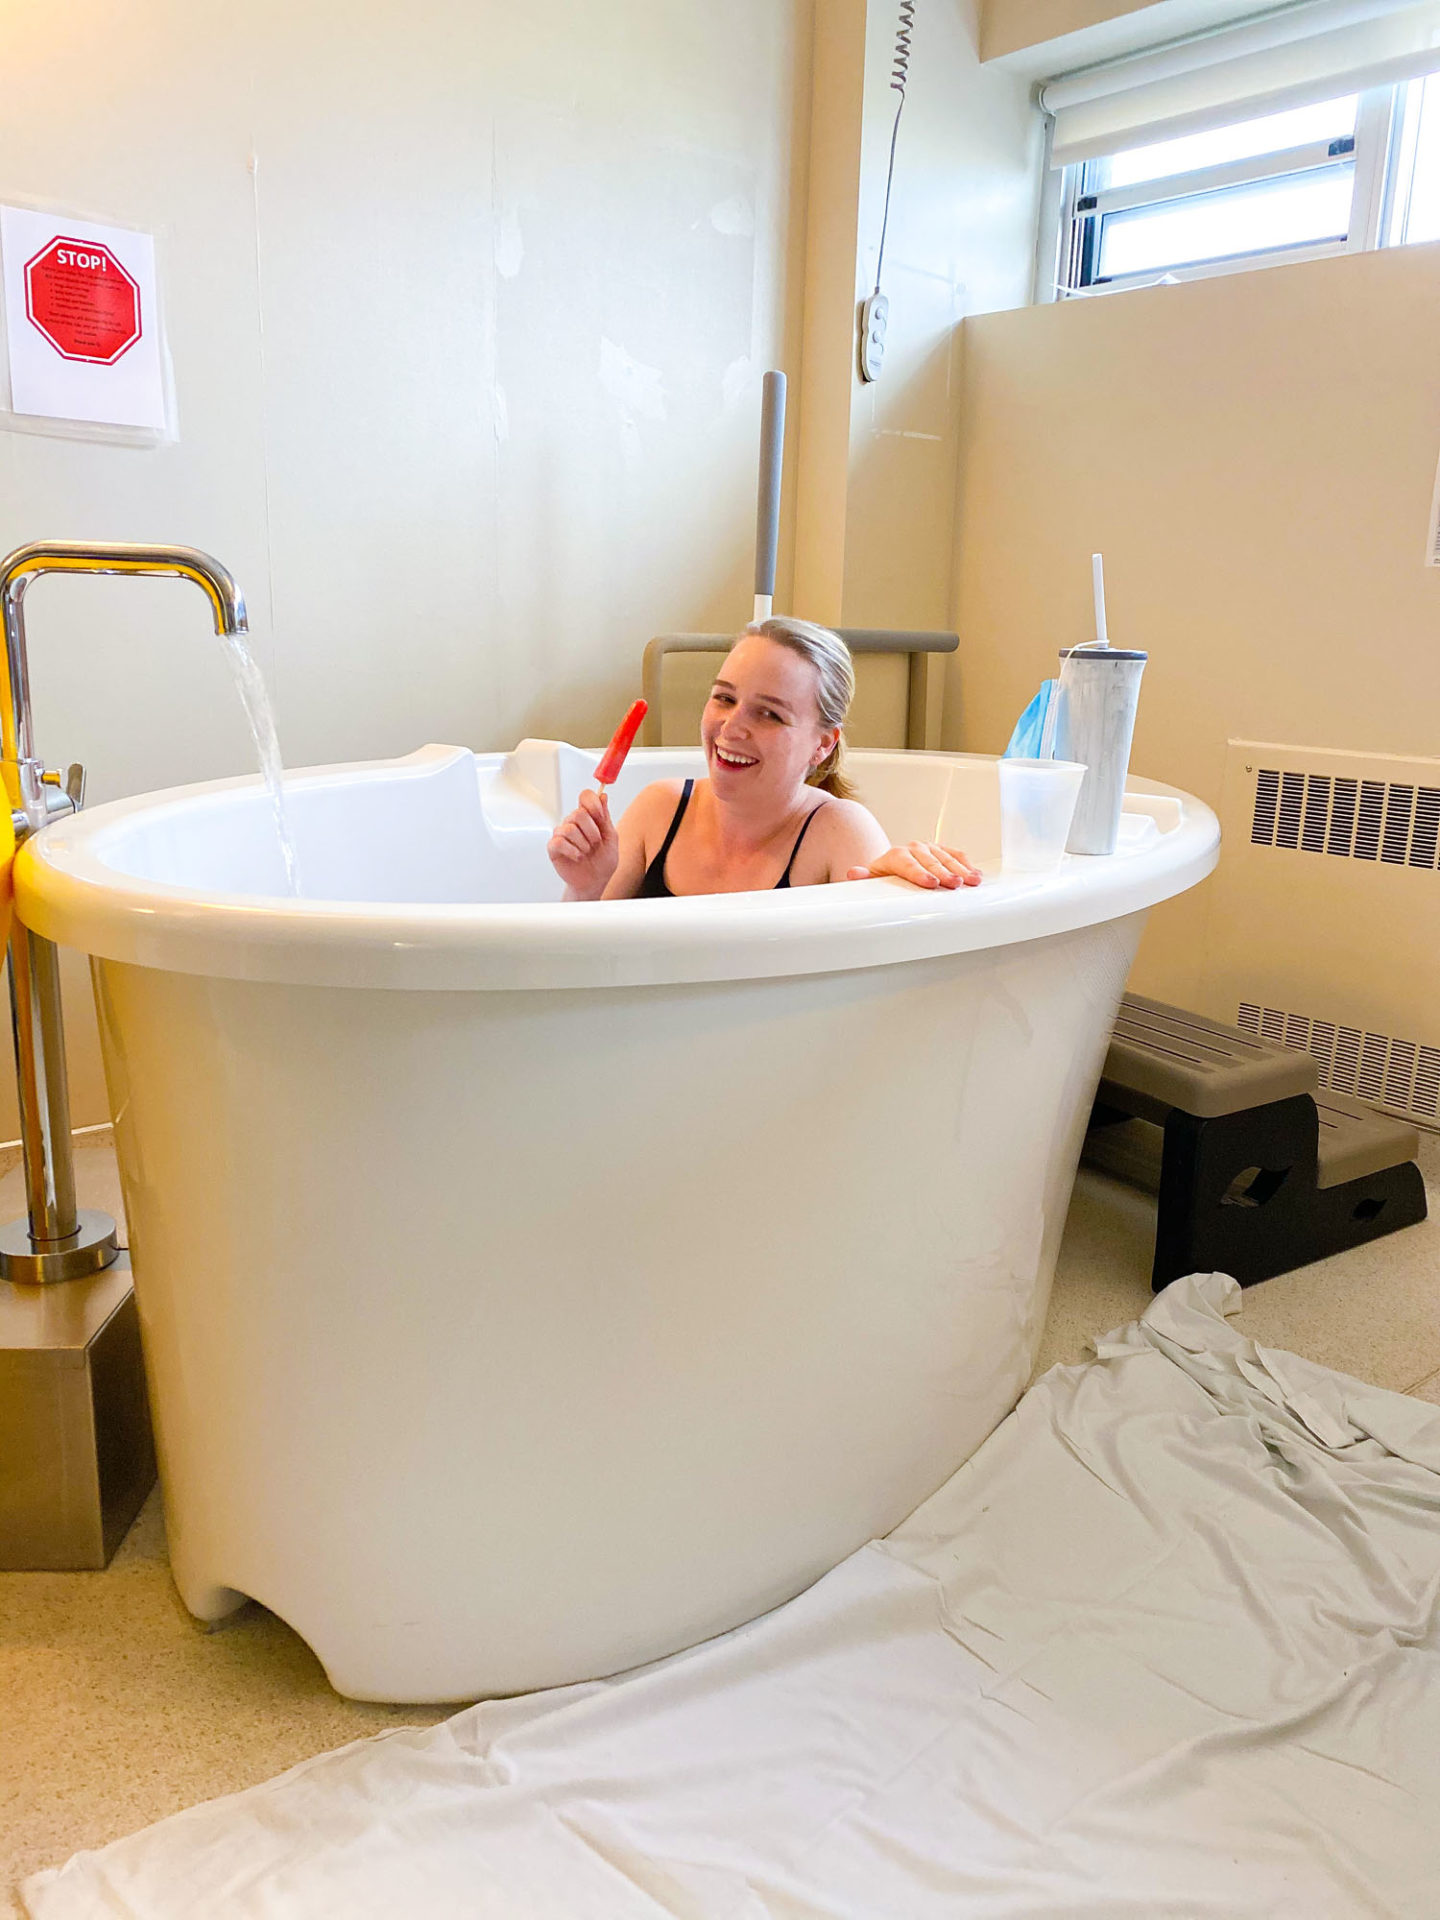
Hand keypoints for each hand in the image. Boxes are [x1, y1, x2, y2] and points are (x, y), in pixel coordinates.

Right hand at [548, 789, 619, 899]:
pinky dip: (572, 851)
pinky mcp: (554, 848)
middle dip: (591, 831)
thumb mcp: (611, 838)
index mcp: (589, 817)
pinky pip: (559, 842)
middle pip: (578, 814)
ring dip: (583, 844)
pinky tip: (578, 857)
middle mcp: (573, 823)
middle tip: (595, 843)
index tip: (600, 817)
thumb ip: (606, 817)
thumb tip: (603, 796)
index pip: (585, 796)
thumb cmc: (603, 861)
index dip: (593, 804)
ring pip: (569, 828)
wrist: (595, 882)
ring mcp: (562, 834)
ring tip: (587, 852)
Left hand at [846, 843, 980, 889]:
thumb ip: (862, 878)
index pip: (908, 863)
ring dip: (960, 869)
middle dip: (944, 872)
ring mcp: (928, 849)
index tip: (931, 883)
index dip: (920, 873)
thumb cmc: (882, 880)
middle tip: (955, 884)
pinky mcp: (941, 851)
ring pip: (946, 857)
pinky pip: (956, 855)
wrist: (891, 870)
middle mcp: (912, 849)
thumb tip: (853, 873)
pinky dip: (967, 864)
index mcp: (895, 856)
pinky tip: (975, 874)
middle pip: (930, 861)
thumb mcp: (871, 881)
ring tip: (971, 881)